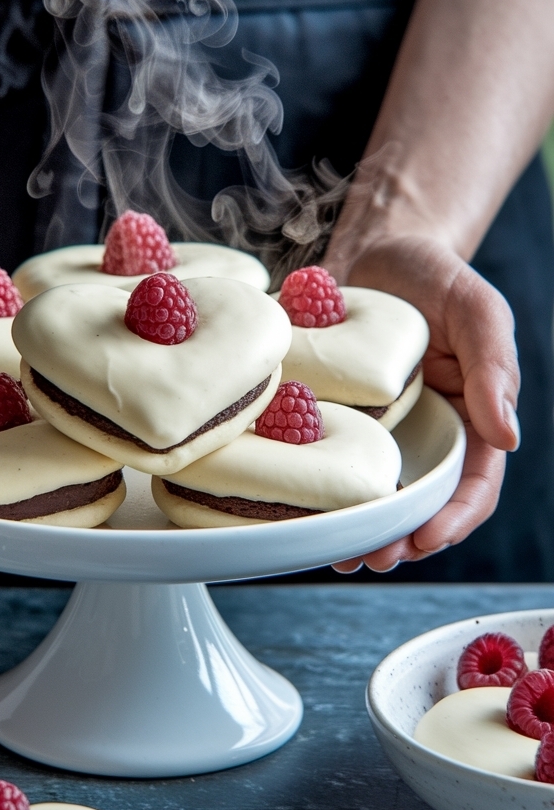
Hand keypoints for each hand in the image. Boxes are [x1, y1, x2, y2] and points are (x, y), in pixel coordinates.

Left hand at [325, 235, 519, 573]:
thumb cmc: (435, 276)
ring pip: (375, 497)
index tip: (424, 541)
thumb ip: (494, 368)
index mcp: (472, 420)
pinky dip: (320, 492)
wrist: (375, 251)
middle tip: (373, 558)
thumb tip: (508, 437)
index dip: (452, 521)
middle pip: (421, 507)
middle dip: (400, 541)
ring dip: (359, 531)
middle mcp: (428, 436)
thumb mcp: (476, 310)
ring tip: (336, 553)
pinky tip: (300, 510)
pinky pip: (330, 463)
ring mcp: (382, 433)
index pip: (473, 486)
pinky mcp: (338, 420)